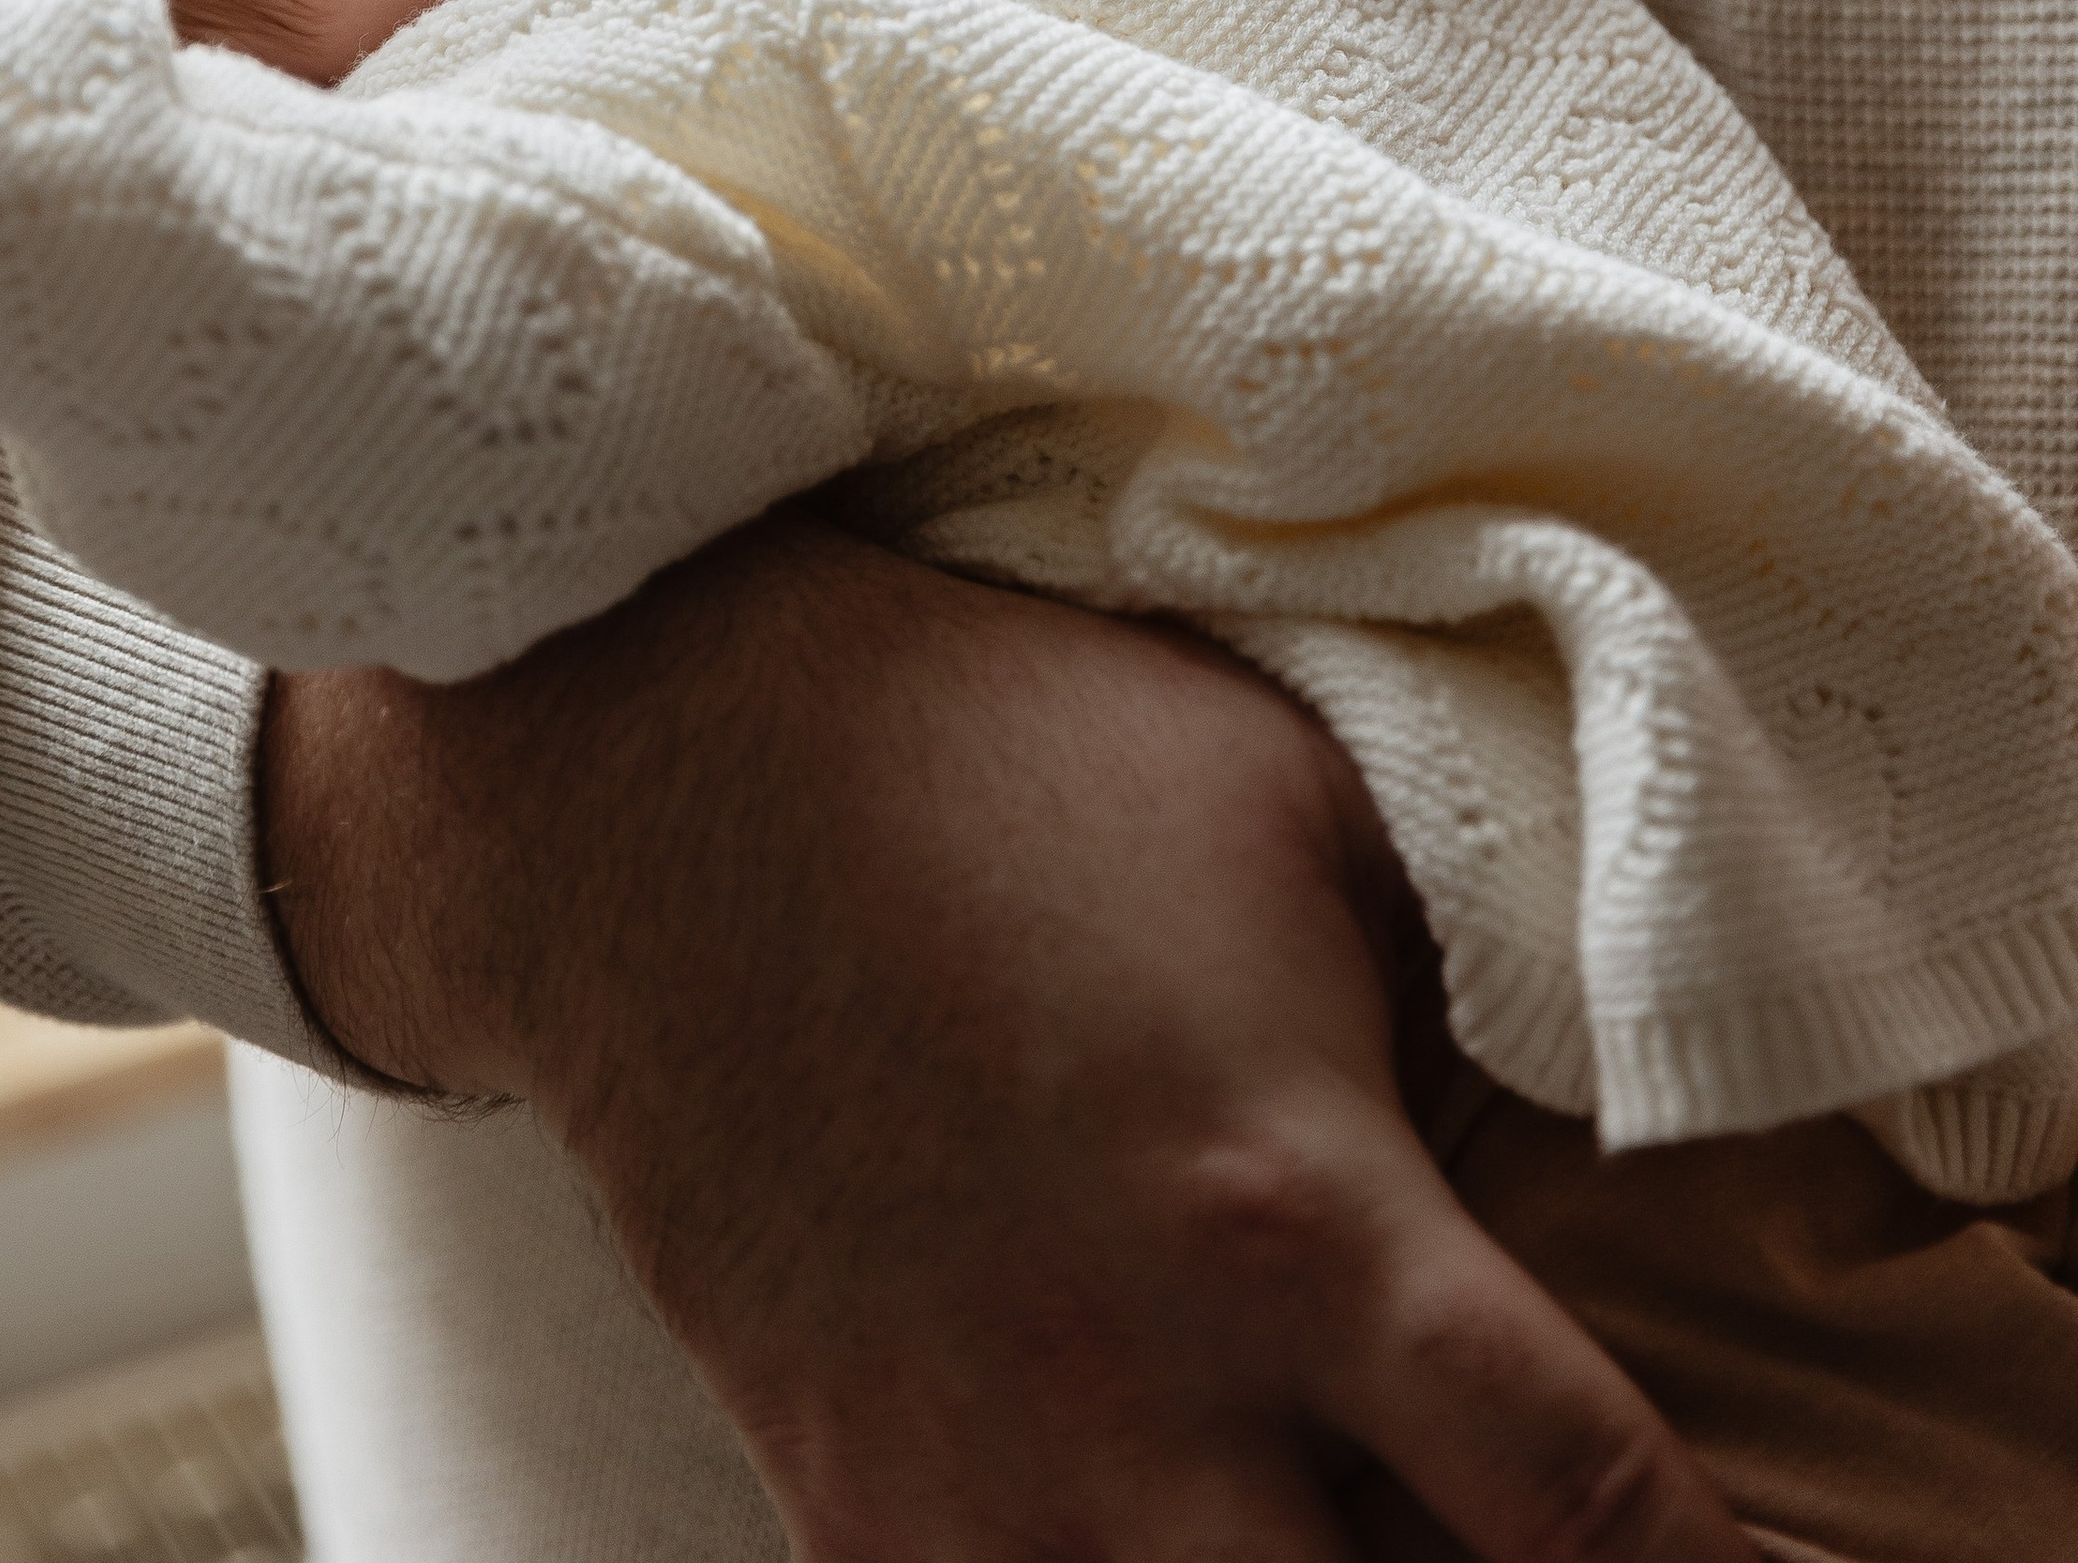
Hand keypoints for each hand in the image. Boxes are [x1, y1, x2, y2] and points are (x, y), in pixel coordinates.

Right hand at [263, 515, 1752, 1562]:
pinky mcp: (839, 1496)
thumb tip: (1557, 1125)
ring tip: (1311, 1492)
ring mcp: (973, 1479)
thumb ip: (1447, 1003)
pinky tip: (1146, 1504)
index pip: (1580, 1503)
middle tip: (1478, 1503)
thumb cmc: (991, 750)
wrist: (659, 769)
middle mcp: (1139, 1402)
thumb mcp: (1292, 806)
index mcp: (1291, 1220)